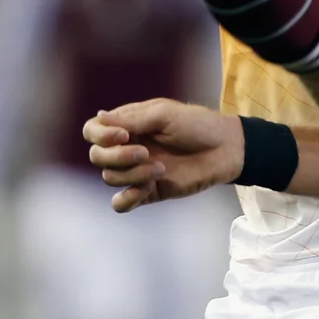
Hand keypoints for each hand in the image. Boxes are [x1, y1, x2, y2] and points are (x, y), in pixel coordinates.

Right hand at [84, 99, 244, 212]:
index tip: (123, 136)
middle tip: (146, 153)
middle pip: (97, 156)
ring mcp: (136, 170)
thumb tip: (100, 116)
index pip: (93, 130)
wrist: (225, 149)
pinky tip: (142, 191)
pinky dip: (125, 199)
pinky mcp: (148, 192)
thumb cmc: (198, 125)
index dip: (100, 135)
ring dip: (132, 175)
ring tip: (160, 169)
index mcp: (128, 125)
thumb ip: (132, 120)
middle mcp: (127, 147)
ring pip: (110, 178)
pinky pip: (121, 203)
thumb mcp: (164, 114)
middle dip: (117, 157)